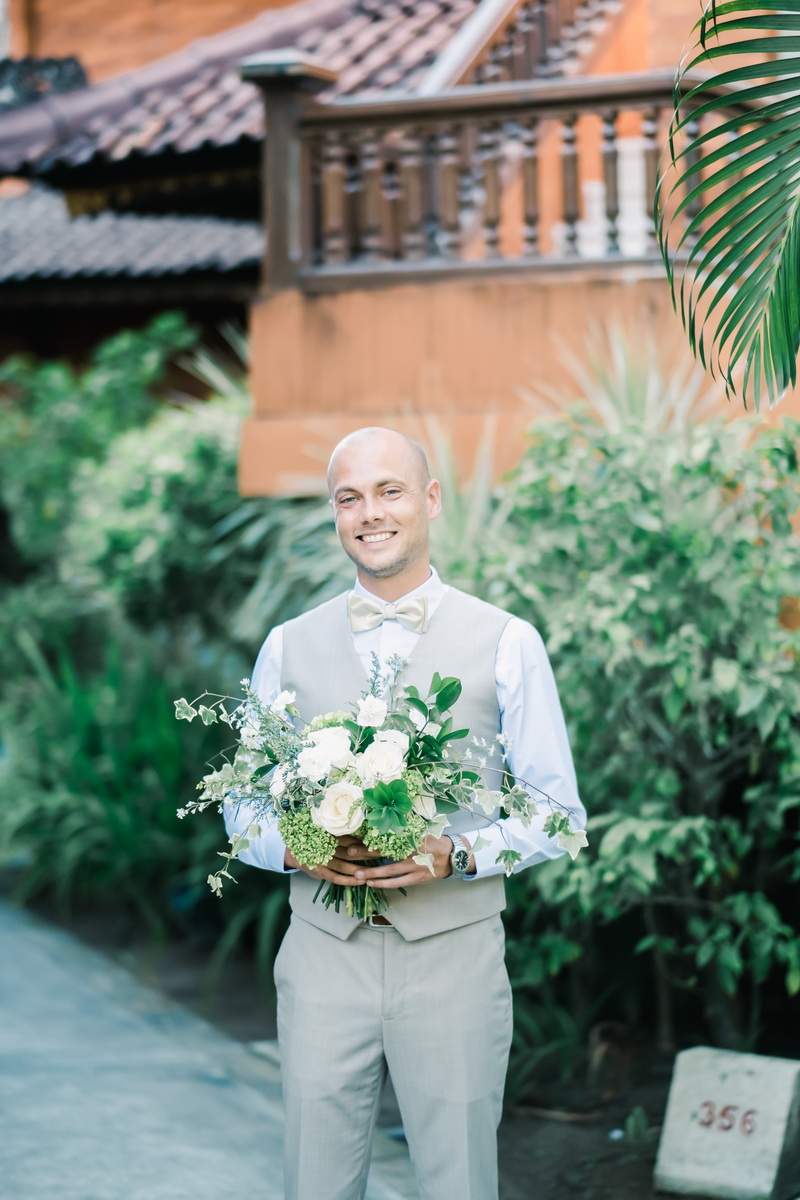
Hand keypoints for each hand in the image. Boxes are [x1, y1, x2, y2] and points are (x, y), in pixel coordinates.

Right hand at [283, 835, 379, 884]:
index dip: (367, 840)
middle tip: (384, 856)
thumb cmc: (316, 841)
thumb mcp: (327, 832)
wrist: (293, 852)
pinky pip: (335, 877)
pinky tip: (359, 881)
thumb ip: (344, 832)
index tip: (381, 842)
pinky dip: (348, 880)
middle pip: (351, 851)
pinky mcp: (319, 872)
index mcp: (330, 834)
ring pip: (344, 866)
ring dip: (359, 870)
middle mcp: (326, 846)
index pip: (352, 836)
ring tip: (373, 872)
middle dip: (368, 854)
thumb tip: (366, 831)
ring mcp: (322, 859)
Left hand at [351, 835, 472, 889]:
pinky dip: (384, 883)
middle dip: (366, 853)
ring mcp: (415, 865)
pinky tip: (371, 884)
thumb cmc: (434, 840)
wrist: (453, 856)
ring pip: (389, 870)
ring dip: (372, 872)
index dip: (372, 835)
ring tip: (356, 874)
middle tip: (349, 853)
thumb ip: (404, 828)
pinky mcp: (418, 878)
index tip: (356, 835)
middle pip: (385, 852)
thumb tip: (382, 821)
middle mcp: (413, 850)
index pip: (388, 835)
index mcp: (412, 835)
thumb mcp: (421, 829)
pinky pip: (398, 881)